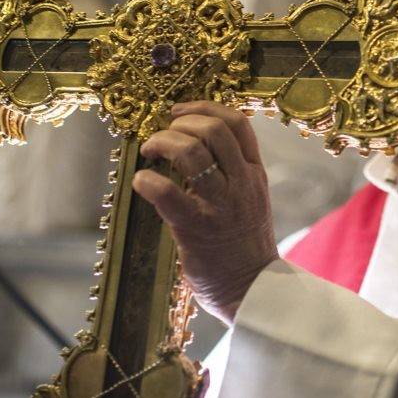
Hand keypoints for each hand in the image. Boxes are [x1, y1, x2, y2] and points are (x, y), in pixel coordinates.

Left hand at [131, 101, 277, 324]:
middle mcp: (241, 184)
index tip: (180, 111)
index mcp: (254, 173)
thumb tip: (193, 147)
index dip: (205, 107)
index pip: (238, 123)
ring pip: (193, 153)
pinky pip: (168, 193)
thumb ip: (232, 173)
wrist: (252, 289)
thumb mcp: (251, 199)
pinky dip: (148, 180)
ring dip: (163, 143)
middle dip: (181, 123)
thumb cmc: (244, 246)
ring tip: (150, 151)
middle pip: (215, 130)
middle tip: (162, 134)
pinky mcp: (196, 229)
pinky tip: (142, 181)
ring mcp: (220, 205)